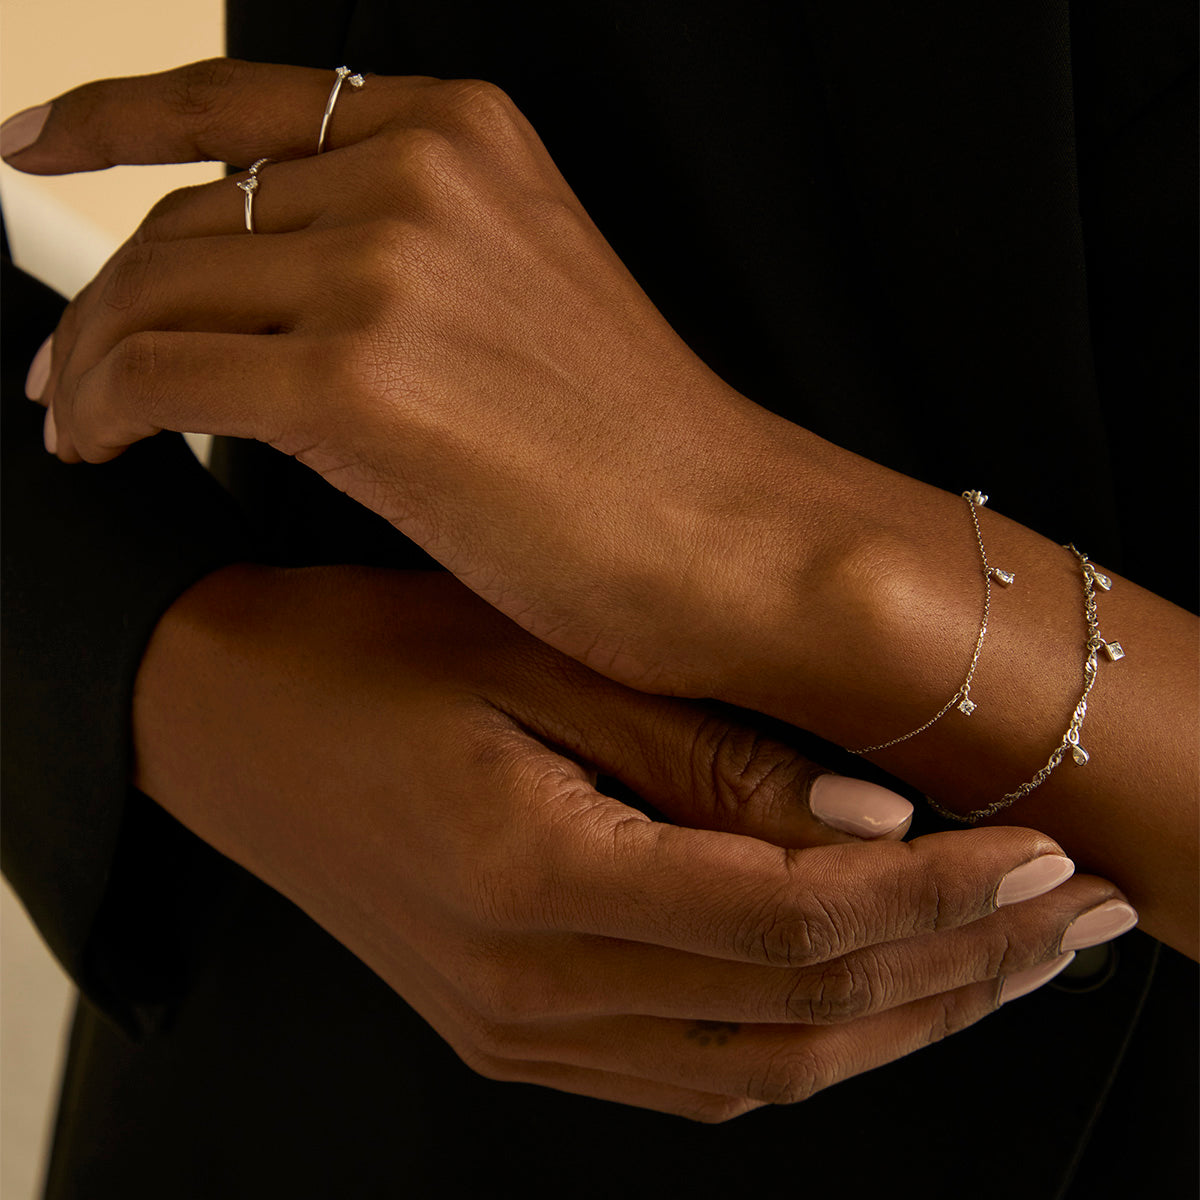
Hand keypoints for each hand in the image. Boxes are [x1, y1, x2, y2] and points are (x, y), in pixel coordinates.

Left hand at [7, 58, 841, 697]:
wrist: (729, 534)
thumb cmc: (645, 453)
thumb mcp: (526, 302)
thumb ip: (406, 265)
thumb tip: (276, 295)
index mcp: (463, 140)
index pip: (244, 106)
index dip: (116, 117)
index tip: (39, 138)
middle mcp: (417, 179)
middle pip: (185, 219)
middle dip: (102, 301)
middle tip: (64, 369)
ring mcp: (384, 272)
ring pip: (154, 293)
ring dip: (91, 364)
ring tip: (77, 424)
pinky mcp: (354, 382)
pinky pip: (157, 378)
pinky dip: (104, 412)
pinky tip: (102, 448)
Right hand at [134, 565, 1124, 1119]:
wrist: (220, 718)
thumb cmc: (361, 656)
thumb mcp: (532, 660)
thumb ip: (702, 757)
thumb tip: (871, 829)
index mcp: (535, 881)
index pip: (799, 922)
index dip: (946, 901)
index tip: (1051, 863)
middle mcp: (532, 990)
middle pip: (805, 1013)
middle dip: (967, 969)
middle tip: (1080, 918)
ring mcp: (522, 1030)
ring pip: (768, 1063)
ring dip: (907, 1015)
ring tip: (1015, 958)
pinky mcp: (515, 1029)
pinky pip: (698, 1069)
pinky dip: (809, 1038)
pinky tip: (874, 994)